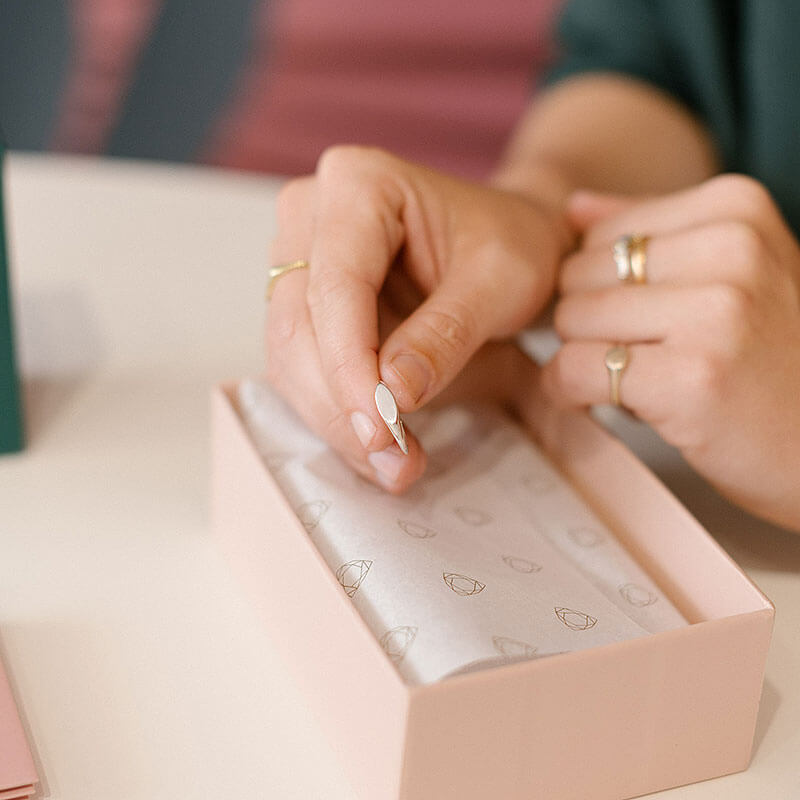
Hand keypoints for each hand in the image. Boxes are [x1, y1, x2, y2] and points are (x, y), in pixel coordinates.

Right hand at [266, 146, 569, 491]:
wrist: (505, 240)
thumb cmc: (510, 245)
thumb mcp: (500, 282)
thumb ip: (446, 333)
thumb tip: (392, 395)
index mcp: (357, 183)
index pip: (335, 285)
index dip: (351, 366)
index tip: (382, 430)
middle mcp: (310, 215)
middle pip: (299, 326)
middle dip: (342, 406)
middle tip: (394, 464)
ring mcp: (299, 259)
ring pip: (290, 356)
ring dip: (336, 420)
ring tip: (394, 465)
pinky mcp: (304, 303)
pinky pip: (302, 367)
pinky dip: (337, 413)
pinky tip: (379, 446)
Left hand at [542, 175, 799, 530]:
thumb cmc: (762, 359)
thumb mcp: (726, 271)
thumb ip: (649, 231)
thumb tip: (575, 206)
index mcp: (736, 208)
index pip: (600, 237)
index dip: (605, 289)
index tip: (653, 321)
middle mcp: (732, 248)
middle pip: (578, 276)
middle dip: (592, 324)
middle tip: (648, 355)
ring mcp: (716, 312)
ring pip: (571, 321)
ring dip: (588, 359)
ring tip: (647, 377)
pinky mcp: (691, 376)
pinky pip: (574, 369)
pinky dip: (573, 392)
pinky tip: (614, 403)